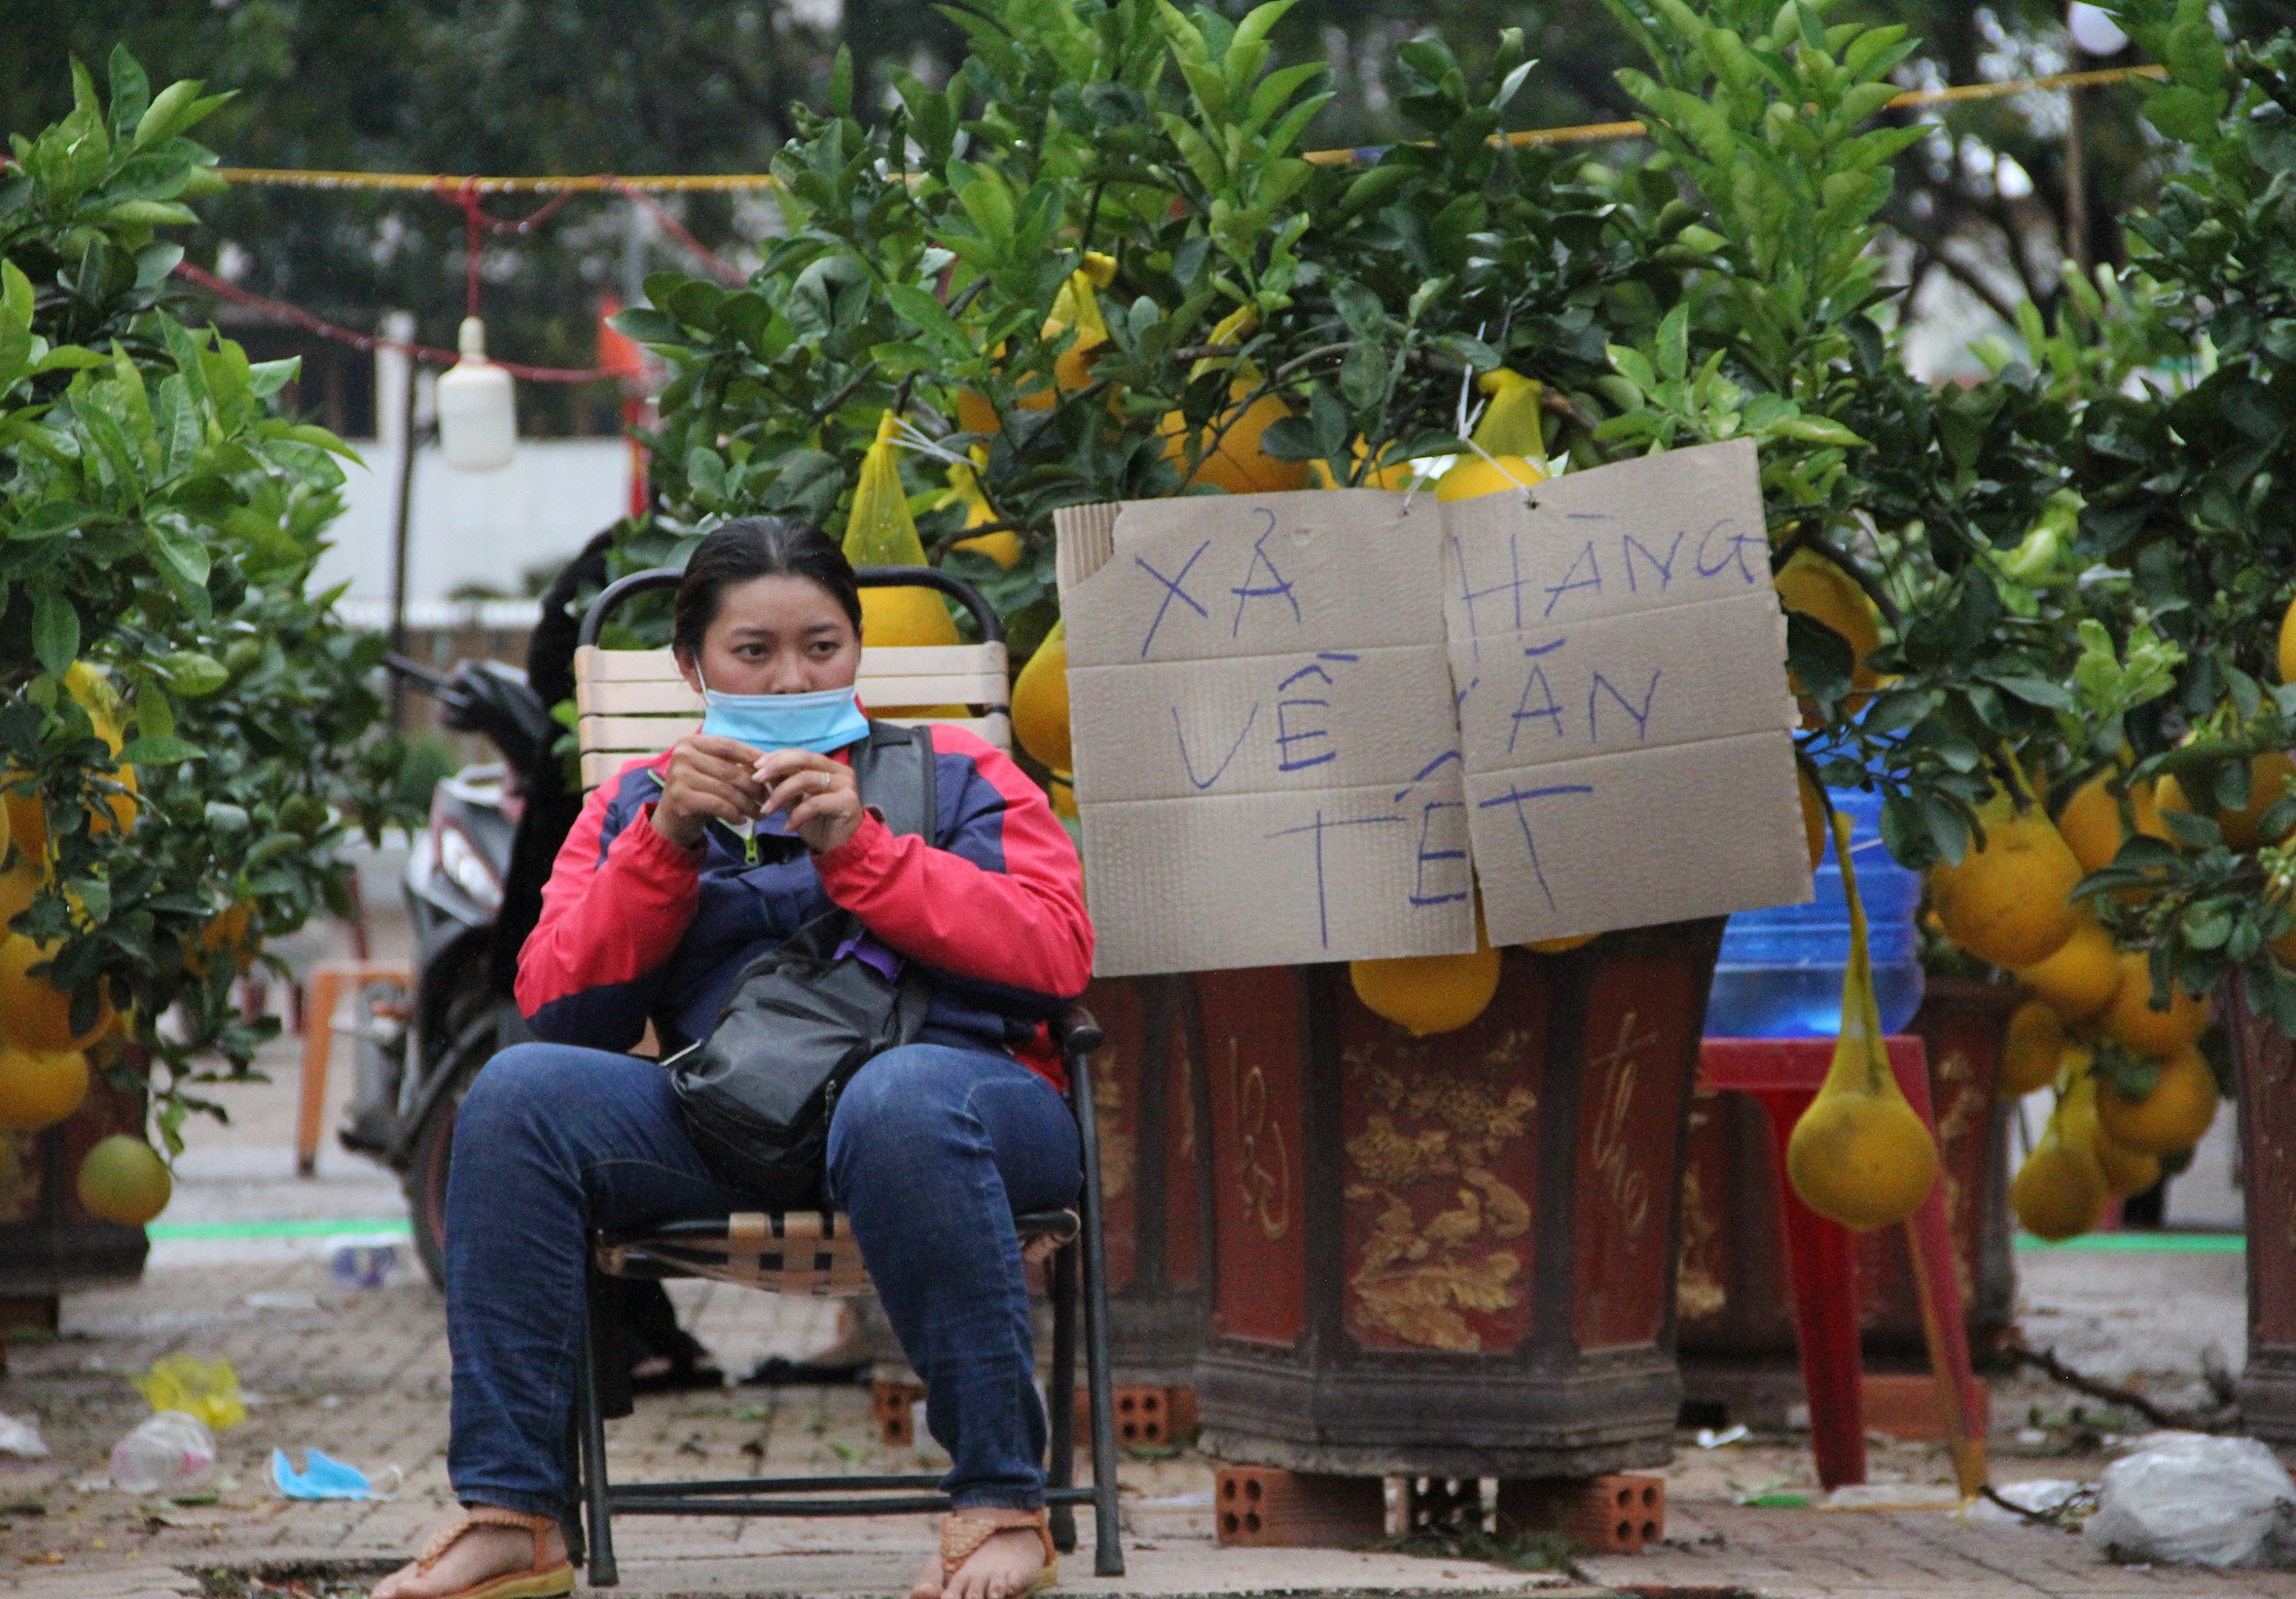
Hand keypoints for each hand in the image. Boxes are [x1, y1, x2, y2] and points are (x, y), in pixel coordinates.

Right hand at [651, 734, 767, 850]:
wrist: (672, 820)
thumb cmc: (699, 792)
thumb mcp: (714, 772)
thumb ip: (735, 764)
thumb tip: (771, 761)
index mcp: (690, 742)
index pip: (728, 745)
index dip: (752, 756)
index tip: (772, 770)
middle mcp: (682, 755)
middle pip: (729, 769)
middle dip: (754, 786)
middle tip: (769, 798)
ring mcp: (679, 776)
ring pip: (726, 789)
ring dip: (747, 804)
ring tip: (760, 813)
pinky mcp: (680, 797)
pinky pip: (717, 805)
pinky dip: (734, 814)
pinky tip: (742, 820)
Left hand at [755, 748, 864, 854]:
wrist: (838, 849)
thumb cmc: (817, 823)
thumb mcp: (794, 800)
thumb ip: (781, 783)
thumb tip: (756, 769)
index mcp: (827, 766)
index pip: (800, 754)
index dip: (777, 757)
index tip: (755, 765)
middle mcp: (839, 771)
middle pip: (804, 759)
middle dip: (776, 766)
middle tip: (756, 778)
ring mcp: (845, 785)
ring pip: (807, 779)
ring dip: (781, 794)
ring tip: (767, 810)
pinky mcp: (848, 802)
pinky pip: (815, 804)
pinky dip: (797, 815)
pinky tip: (787, 827)